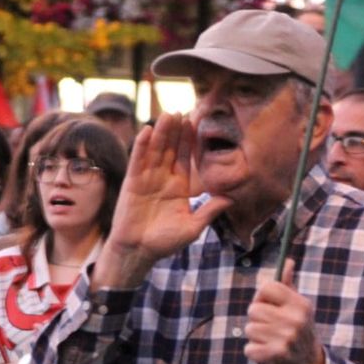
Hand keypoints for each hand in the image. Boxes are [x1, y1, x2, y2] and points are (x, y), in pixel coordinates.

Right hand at [94, 113, 231, 288]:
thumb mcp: (192, 227)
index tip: (197, 123)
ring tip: (168, 114)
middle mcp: (163, 178)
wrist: (138, 252)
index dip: (190, 141)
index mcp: (179, 186)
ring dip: (161, 133)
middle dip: (176, 131)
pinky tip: (147, 131)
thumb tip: (231, 199)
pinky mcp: (132, 183)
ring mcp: (146, 179)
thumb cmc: (165, 242)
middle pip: (171, 149)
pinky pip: (138, 161)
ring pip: (155, 151)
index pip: (186, 158)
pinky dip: (142, 146)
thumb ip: (209, 211)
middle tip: (183, 110)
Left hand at [245, 260, 325, 363]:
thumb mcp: (300, 308)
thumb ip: (288, 285)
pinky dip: (256, 353)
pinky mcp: (274, 355)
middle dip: (258, 320)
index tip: (268, 306)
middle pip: (254, 309)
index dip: (262, 297)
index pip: (267, 287)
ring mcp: (285, 338)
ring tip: (272, 342)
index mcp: (300, 304)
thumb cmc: (301, 333)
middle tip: (272, 329)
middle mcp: (294, 319)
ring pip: (249, 329)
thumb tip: (287, 261)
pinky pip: (249, 348)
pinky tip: (269, 354)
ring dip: (256, 338)